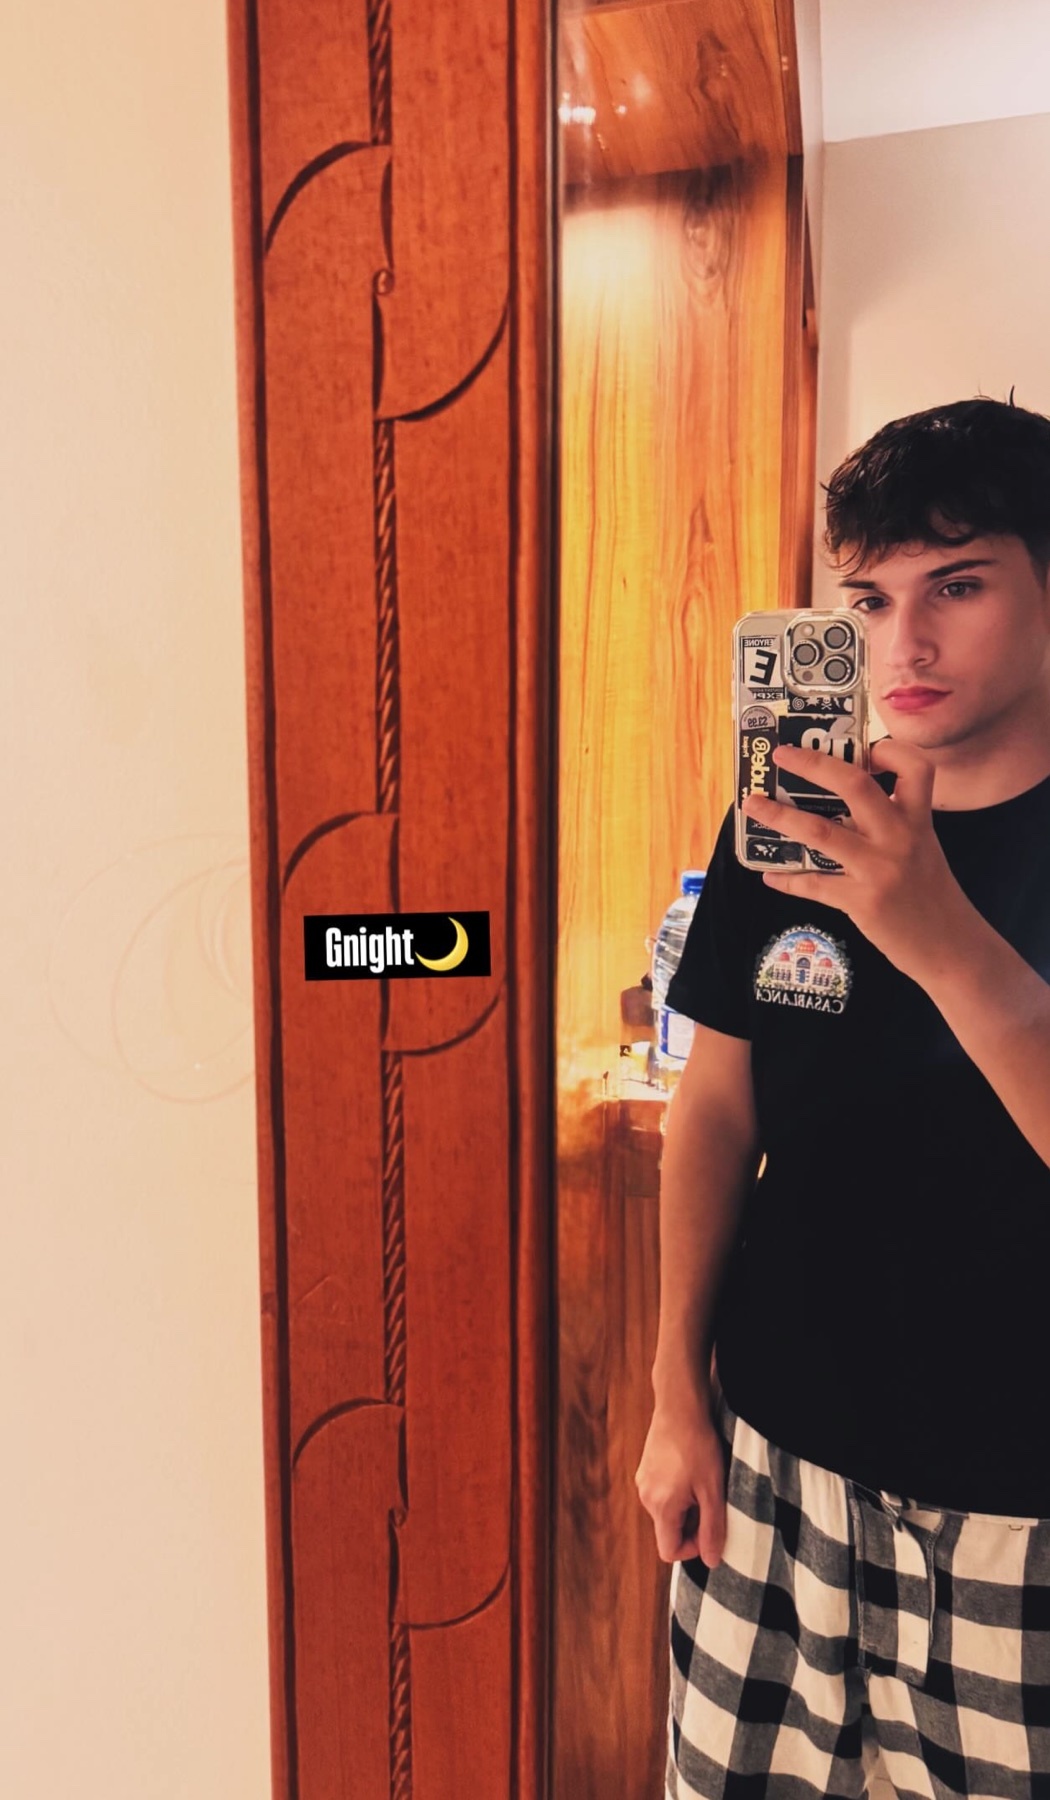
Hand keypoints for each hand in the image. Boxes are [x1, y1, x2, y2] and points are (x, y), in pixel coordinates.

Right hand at [635, 1387, 727, 1566]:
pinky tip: (691, 1469)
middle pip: (667, 1530)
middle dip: (691, 1525)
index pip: (668, 1551)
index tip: (709, 1528)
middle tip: (711, 1501)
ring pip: (665, 1511)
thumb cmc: (698, 1447)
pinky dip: (677, 1491)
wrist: (680, 1406)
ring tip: (702, 1482)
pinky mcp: (645, 1468)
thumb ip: (712, 1529)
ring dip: (685, 1507)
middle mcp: (646, 1497)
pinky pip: (661, 1493)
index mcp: (661, 1507)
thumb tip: (712, 1561)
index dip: (691, 1549)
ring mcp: (643, 1481)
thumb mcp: (713, 1490)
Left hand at [743, 738, 976, 984]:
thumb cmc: (931, 894)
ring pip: (820, 832)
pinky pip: (814, 884)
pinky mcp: (862, 901)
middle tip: (781, 754)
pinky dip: (787, 878)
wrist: (949, 947)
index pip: (915, 767)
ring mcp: (880, 869)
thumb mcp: (923, 847)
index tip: (863, 748)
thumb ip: (892, 823)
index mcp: (918, 820)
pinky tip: (770, 875)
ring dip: (780, 816)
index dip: (889, 750)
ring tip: (752, 806)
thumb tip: (837, 804)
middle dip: (812, 764)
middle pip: (855, 785)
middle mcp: (900, 837)